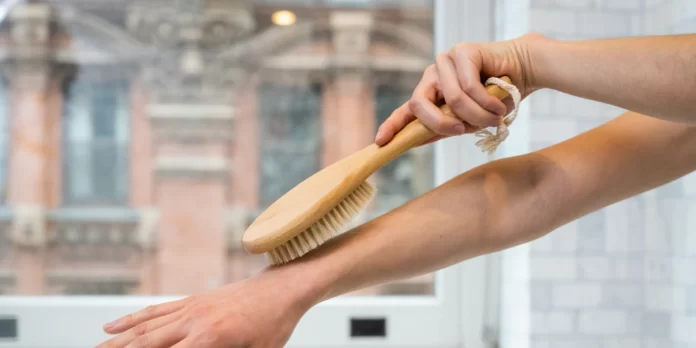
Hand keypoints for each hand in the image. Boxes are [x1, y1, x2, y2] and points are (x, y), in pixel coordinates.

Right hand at [97, 267, 320, 347]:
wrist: (283, 289)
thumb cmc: (274, 326)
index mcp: (210, 339)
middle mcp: (194, 322)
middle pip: (144, 343)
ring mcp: (191, 308)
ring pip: (144, 327)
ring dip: (115, 341)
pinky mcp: (193, 300)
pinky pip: (156, 311)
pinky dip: (131, 320)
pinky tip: (112, 327)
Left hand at [375, 33, 543, 145]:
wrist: (524, 74)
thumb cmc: (495, 99)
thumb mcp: (467, 121)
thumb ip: (445, 127)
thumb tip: (419, 140)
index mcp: (430, 93)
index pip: (407, 109)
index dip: (392, 125)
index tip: (380, 141)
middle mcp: (433, 76)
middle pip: (419, 104)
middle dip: (440, 124)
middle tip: (462, 132)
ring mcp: (445, 62)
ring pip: (450, 99)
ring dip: (476, 116)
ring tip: (494, 118)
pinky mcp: (462, 52)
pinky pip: (468, 87)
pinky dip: (486, 102)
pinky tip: (498, 105)